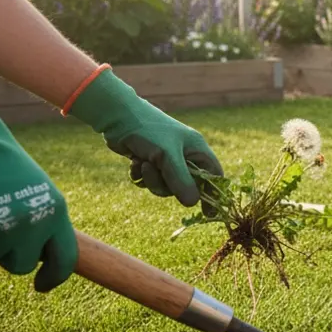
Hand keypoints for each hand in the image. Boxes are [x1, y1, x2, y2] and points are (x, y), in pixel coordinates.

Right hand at [0, 89, 76, 291]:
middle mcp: (34, 222)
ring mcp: (3, 227)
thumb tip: (43, 258)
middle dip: (8, 251)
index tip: (42, 287)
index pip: (65, 258)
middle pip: (22, 265)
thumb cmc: (0, 163)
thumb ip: (42, 221)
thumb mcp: (34, 190)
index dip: (54, 277)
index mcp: (56, 210)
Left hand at [65, 68, 222, 206]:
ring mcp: (167, 159)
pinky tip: (134, 162)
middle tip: (156, 175)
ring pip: (166, 185)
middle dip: (169, 185)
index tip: (208, 214)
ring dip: (152, 180)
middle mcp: (184, 155)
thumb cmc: (149, 131)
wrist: (117, 116)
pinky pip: (151, 181)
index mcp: (197, 150)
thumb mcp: (167, 156)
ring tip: (142, 164)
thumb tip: (193, 203)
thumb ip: (181, 180)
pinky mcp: (150, 161)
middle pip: (186, 186)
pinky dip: (141, 176)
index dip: (212, 194)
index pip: (214, 176)